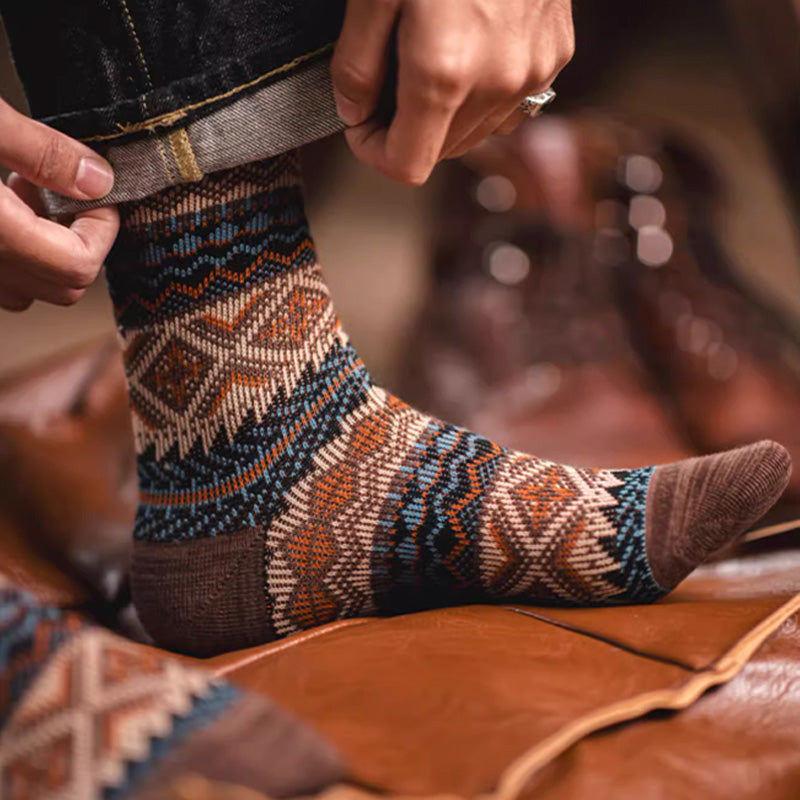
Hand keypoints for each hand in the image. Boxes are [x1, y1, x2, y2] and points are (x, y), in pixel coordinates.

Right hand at [0, 97, 118, 310]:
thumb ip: (41, 153)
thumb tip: (100, 180)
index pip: (79, 266)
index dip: (102, 229)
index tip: (96, 190)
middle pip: (62, 285)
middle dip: (77, 238)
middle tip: (54, 186)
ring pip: (28, 287)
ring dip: (44, 247)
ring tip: (20, 190)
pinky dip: (14, 248)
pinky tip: (0, 202)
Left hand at [331, 0, 573, 185]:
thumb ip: (356, 64)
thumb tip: (354, 113)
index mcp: (444, 74)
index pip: (406, 166)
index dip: (374, 153)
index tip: (361, 122)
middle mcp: (497, 85)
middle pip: (440, 153)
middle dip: (406, 129)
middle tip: (386, 81)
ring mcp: (534, 71)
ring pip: (476, 132)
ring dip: (444, 114)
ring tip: (427, 56)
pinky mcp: (555, 52)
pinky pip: (510, 103)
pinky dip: (482, 94)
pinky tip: (469, 49)